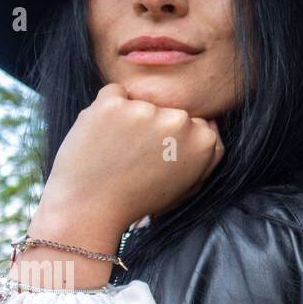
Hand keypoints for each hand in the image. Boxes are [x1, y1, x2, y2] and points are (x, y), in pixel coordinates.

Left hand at [29, 83, 224, 251]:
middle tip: (134, 155)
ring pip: (141, 101)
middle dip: (152, 125)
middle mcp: (180, 121)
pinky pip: (113, 93)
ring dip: (128, 118)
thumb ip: (209, 154)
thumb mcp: (188, 184)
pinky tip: (102, 136)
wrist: (90, 210)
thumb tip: (212, 122)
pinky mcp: (113, 105)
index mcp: (203, 140)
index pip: (192, 121)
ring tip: (116, 150)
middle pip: (167, 109)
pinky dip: (106, 109)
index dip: (170, 139)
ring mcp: (146, 110)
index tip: (154, 157)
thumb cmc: (139, 199)